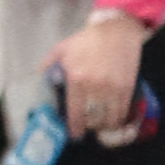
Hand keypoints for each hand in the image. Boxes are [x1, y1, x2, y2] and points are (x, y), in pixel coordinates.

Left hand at [56, 7, 146, 139]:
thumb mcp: (62, 49)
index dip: (75, 128)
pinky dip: (118, 119)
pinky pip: (123, 111)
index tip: (74, 134)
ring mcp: (113, 88)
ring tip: (100, 125)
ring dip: (104, 126)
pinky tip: (114, 119)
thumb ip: (47, 65)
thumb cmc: (87, 40)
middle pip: (92, 119)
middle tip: (88, 128)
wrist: (116, 30)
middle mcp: (95, 86)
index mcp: (77, 79)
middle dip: (89, 127)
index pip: (75, 113)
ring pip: (109, 118)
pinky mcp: (128, 86)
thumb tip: (37, 79)